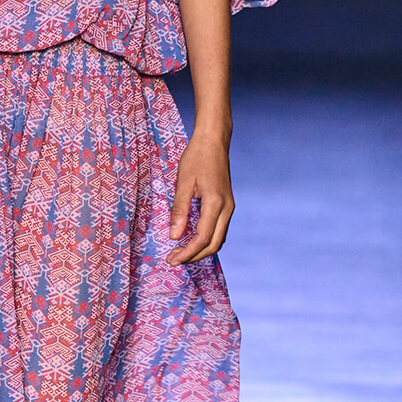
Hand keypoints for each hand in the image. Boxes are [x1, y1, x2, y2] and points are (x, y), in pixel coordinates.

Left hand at [167, 125, 233, 264]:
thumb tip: (174, 236)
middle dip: (194, 256)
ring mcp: (229, 207)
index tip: (172, 259)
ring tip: (180, 252)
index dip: (187, 252)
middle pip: (214, 244)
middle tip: (173, 260)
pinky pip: (219, 229)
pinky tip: (190, 239)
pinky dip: (206, 240)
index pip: (203, 238)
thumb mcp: (183, 182)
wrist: (213, 140)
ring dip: (200, 249)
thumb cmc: (196, 157)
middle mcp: (227, 208)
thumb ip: (179, 210)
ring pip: (218, 238)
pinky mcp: (227, 204)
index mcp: (216, 203)